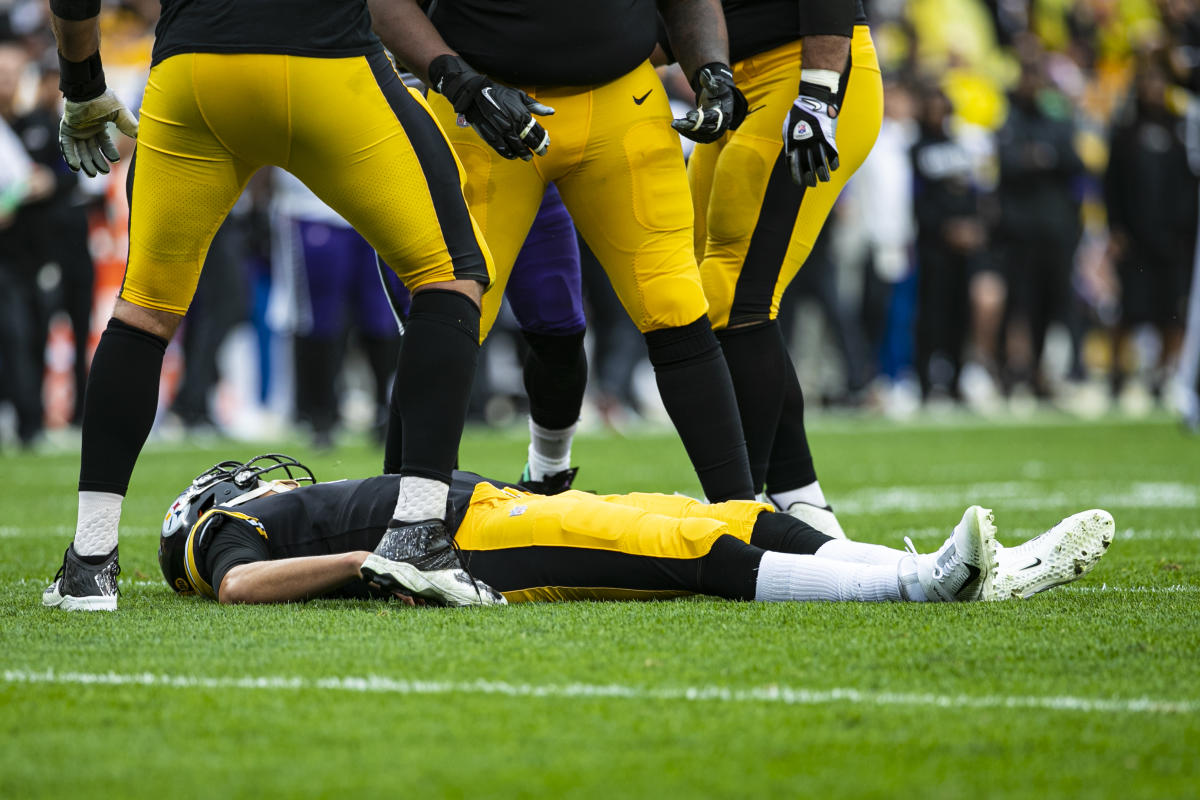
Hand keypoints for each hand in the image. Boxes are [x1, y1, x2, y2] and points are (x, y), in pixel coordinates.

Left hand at [59, 89, 137, 177]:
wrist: (87, 90)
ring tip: (92, 174)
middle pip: (92, 150)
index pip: (104, 143)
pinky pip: (67, 146)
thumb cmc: (104, 99)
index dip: (110, 153)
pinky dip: (71, 156)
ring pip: (80, 151)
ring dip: (85, 163)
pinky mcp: (66, 129)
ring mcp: (76, 130)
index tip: (116, 161)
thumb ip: (130, 126)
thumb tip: (143, 136)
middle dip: (98, 162)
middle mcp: (87, 129)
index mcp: (99, 126)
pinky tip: (75, 167)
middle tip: (104, 172)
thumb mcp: (121, 115)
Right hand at [429, 54, 554, 160]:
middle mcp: (514, 124)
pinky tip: (513, 156)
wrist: (475, 94)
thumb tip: (551, 112)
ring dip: (524, 153)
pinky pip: (503, 149)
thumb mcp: (519, 95)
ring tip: (528, 157)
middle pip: (530, 141)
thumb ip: (535, 106)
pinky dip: (510, 154)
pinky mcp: (492, 137)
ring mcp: (503, 132)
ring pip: (518, 148)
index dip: (543, 139)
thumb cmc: (499, 93)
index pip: (537, 131)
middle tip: (542, 153)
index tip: (547, 143)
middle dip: (538, 148)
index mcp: (522, 114)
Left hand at [672, 62, 747, 143]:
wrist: (721, 98)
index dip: (700, 117)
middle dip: (690, 127)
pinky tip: (679, 128)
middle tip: (675, 123)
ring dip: (687, 131)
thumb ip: (709, 80)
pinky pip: (700, 138)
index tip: (688, 114)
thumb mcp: (714, 83)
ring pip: (702, 136)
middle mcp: (723, 124)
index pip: (713, 117)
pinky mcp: (710, 135)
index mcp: (725, 111)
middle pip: (706, 129)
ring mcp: (717, 131)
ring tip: (675, 124)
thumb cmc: (717, 89)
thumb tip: (705, 73)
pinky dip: (689, 134)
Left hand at [783, 82, 838, 186]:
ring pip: (820, 163)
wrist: (814, 98)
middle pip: (807, 167)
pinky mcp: (829, 137)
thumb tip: (791, 155)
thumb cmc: (799, 112)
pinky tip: (833, 168)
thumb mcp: (788, 126)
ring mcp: (817, 141)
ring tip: (824, 180)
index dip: (796, 176)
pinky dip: (833, 162)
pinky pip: (833, 154)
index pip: (793, 164)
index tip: (799, 183)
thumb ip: (789, 141)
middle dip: (810, 178)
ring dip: (823, 174)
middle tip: (812, 184)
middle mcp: (804, 144)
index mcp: (793, 142)